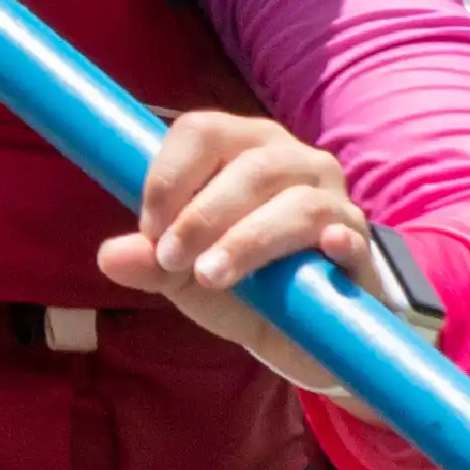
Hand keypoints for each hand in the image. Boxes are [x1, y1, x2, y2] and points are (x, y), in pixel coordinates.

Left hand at [98, 110, 376, 397]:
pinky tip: (324, 252)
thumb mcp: (186, 277)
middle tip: (170, 259)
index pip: (202, 131)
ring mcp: (331, 200)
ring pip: (295, 203)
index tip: (148, 228)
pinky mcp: (360, 246)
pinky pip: (349, 234)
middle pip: (249, 166)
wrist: (304, 338)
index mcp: (242, 151)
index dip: (169, 175)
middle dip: (201, 213)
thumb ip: (150, 263)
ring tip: (211, 275)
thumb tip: (110, 256)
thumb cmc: (244, 288)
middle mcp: (291, 162)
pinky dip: (335, 240)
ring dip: (247, 238)